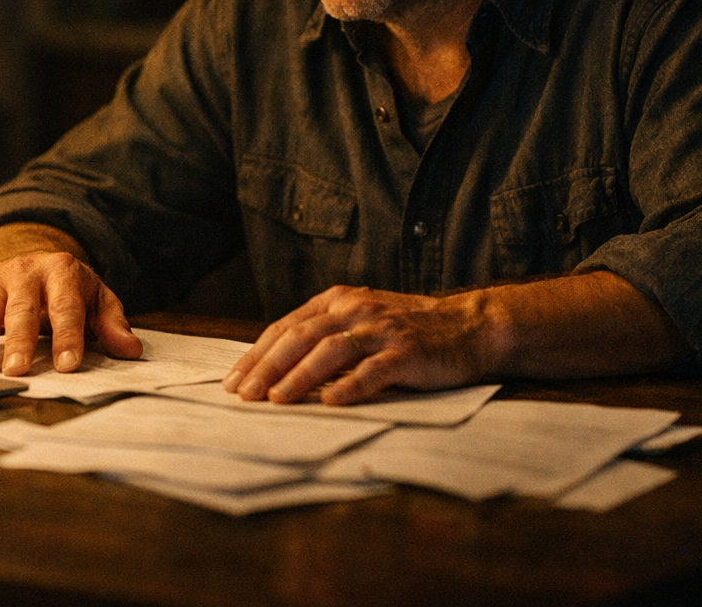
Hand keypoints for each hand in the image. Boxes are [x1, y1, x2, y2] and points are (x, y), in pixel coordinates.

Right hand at [0, 228, 141, 375]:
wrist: (35, 261)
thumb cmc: (68, 289)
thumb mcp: (96, 299)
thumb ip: (111, 323)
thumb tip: (130, 349)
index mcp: (62, 270)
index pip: (65, 306)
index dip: (68, 336)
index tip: (68, 364)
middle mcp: (25, 270)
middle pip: (21, 307)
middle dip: (19, 339)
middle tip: (17, 370)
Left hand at [222, 285, 497, 404]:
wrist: (468, 326)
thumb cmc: (407, 331)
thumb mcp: (360, 323)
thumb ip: (324, 338)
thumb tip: (275, 372)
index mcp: (338, 300)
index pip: (286, 327)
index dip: (257, 354)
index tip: (233, 381)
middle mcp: (356, 309)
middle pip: (301, 336)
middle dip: (267, 367)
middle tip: (244, 395)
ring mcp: (382, 329)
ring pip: (330, 351)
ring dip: (300, 376)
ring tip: (276, 399)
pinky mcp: (407, 351)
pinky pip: (373, 370)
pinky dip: (350, 386)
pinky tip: (330, 402)